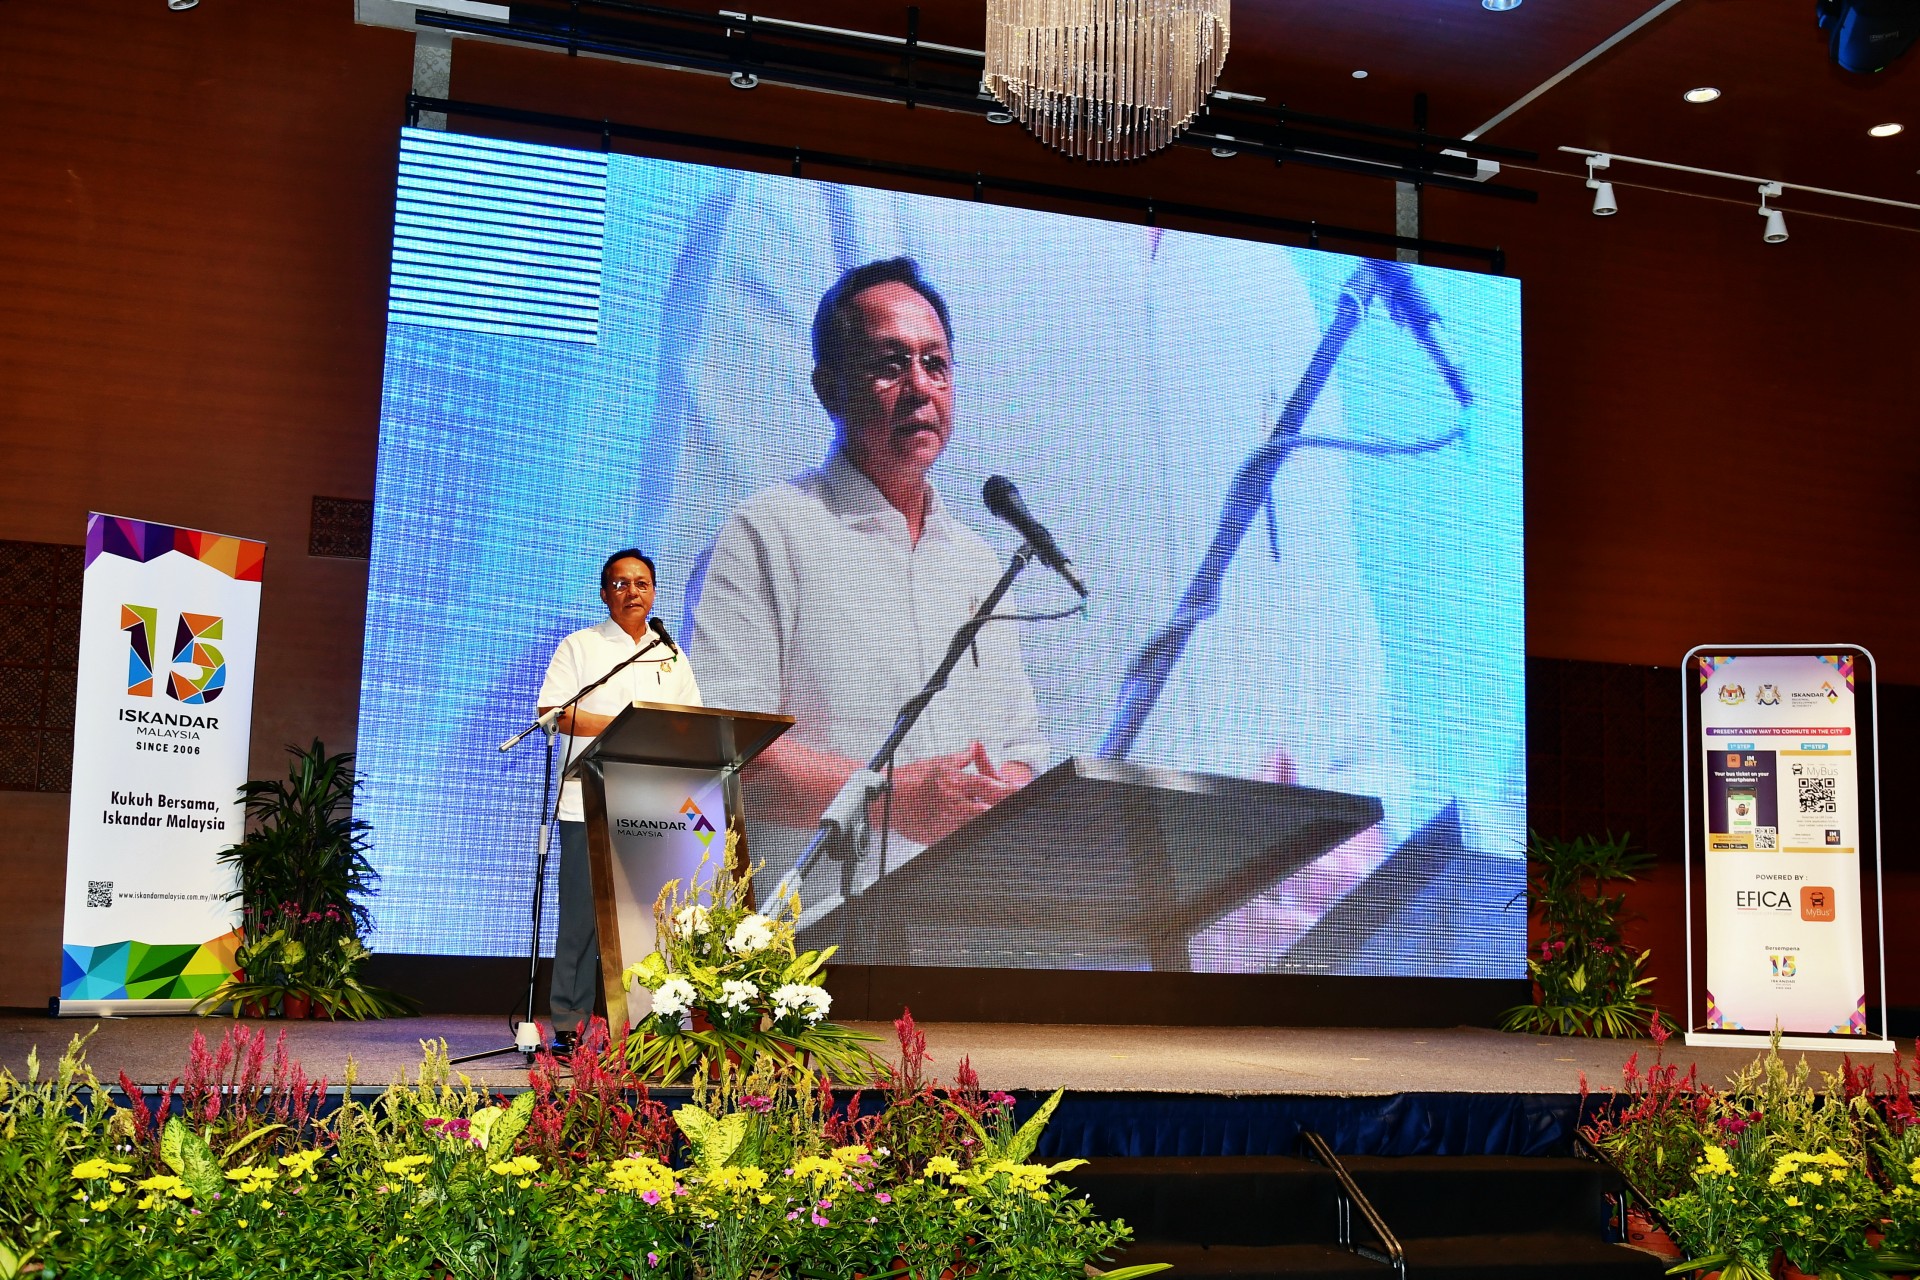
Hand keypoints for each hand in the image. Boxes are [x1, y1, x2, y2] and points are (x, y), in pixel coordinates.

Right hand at [884, 742, 1024, 846]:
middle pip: (989, 812)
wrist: (886, 800)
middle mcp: (955, 805)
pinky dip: (964, 830)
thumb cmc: (909, 780)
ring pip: (975, 826)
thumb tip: (974, 748)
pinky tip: (960, 824)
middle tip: (1005, 806)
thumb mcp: (938, 762)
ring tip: (975, 813)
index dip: (1010, 791)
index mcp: (957, 783)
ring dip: (980, 819)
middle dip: (998, 809)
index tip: (1020, 792)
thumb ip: (961, 758)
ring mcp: (948, 824)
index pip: (992, 788)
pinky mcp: (940, 838)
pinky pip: (959, 837)